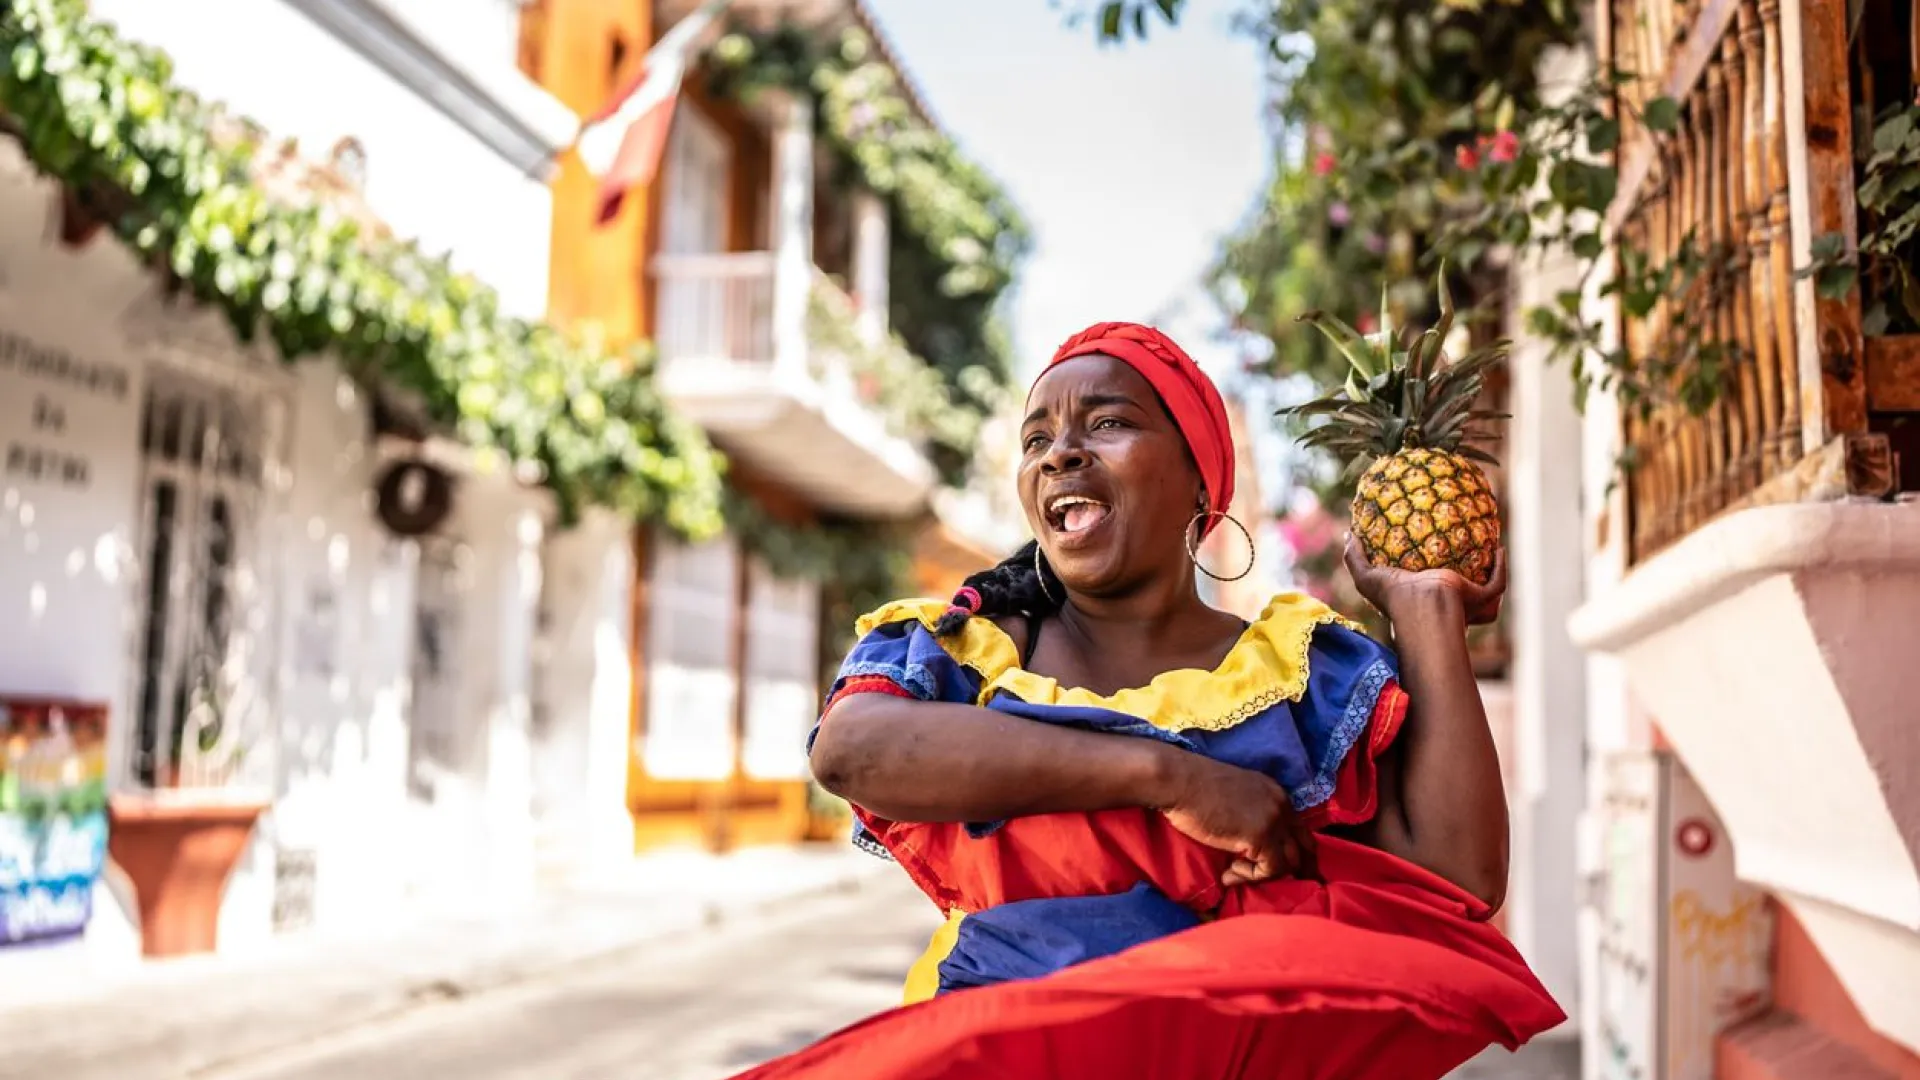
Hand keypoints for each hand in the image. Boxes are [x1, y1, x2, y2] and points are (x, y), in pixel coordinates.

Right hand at [1154, 752, 1317, 886]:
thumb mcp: (1234, 797)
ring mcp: (1274, 820)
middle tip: (1282, 885)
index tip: (1282, 869)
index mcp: (1276, 793)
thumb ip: (1250, 815)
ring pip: (1289, 861)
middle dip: (1299, 870)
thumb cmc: (1194, 788)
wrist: (1179, 782)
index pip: (1300, 829)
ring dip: (1264, 875)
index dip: (1296, 852)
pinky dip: (1249, 877)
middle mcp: (1281, 805)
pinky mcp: (1261, 837)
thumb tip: (1249, 844)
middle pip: (1306, 846)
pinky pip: (1270, 869)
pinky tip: (1227, 875)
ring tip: (1235, 874)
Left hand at [1343, 534, 1506, 627]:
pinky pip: (1498, 583)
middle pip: (1458, 584)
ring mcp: (1464, 601)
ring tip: (1488, 542)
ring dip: (1489, 567)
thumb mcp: (1366, 577)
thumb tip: (1349, 533)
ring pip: (1484, 585)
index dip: (1427, 565)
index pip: (1425, 581)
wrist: (1423, 607)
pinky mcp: (1480, 597)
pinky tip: (1501, 548)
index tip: (1428, 541)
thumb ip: (1354, 557)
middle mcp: (1444, 600)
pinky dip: (1502, 567)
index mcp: (1419, 594)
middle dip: (1464, 568)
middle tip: (1463, 541)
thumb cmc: (1394, 598)